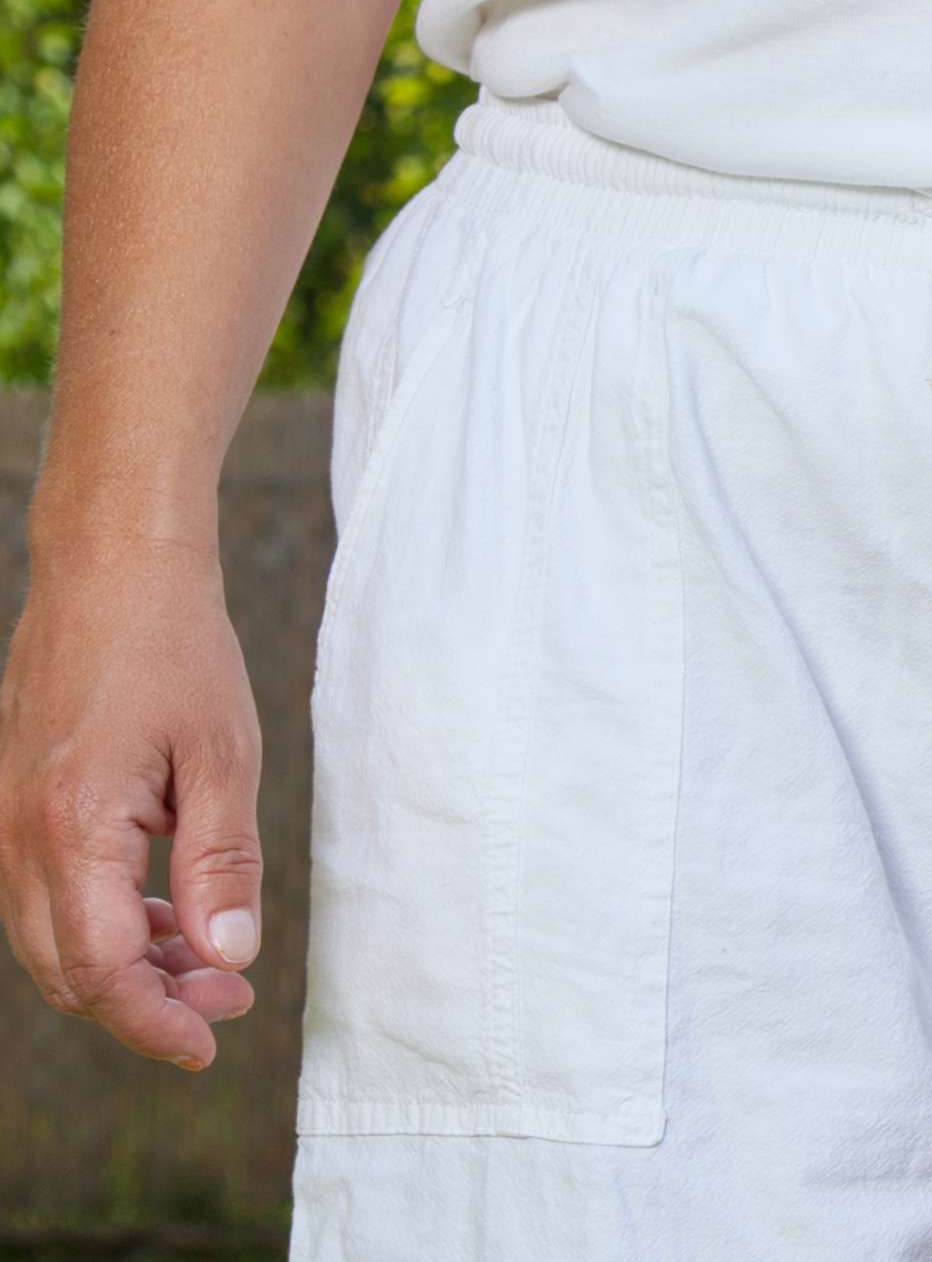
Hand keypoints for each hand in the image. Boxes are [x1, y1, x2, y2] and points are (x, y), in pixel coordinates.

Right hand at [0, 538, 265, 1068]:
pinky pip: (44, 898)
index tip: (210, 1042)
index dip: (153, 1021)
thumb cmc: (175, 650)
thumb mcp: (223, 755)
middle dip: (145, 1003)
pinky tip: (163, 916)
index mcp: (70, 828)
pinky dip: (99, 924)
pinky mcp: (10, 806)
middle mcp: (16, 836)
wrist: (110, 570)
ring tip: (208, 962)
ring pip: (50, 941)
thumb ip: (220, 863)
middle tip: (229, 998)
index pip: (99, 971)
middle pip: (65, 972)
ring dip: (123, 967)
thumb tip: (229, 955)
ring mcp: (2, 822)